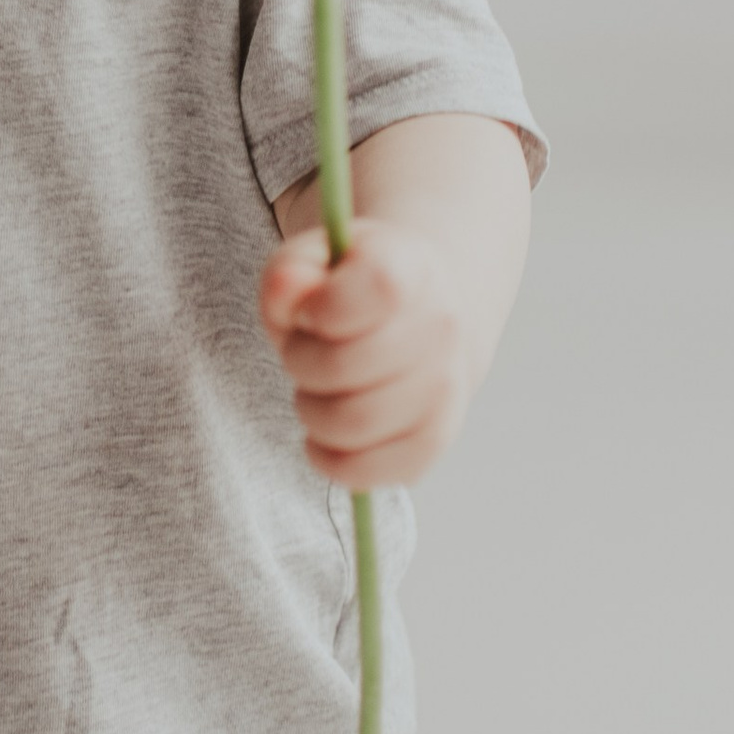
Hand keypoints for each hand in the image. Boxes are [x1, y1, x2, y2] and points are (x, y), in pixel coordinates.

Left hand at [257, 216, 474, 489]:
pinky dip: (331, 459)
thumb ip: (288, 274)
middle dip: (300, 363)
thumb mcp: (310, 261)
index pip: (378, 289)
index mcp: (410, 269)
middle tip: (303, 354)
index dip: (323, 306)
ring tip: (317, 390)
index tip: (312, 310)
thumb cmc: (351, 290)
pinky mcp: (434, 440)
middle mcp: (441, 328)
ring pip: (351, 424)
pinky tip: (326, 433)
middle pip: (343, 367)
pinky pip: (369, 471)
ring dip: (312, 411)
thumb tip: (288, 291)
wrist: (420, 316)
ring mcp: (445, 388)